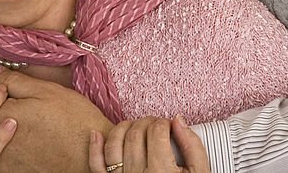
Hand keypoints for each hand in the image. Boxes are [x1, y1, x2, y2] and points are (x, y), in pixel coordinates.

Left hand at [0, 64, 113, 171]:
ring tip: (25, 122)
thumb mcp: (46, 91)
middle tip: (19, 103)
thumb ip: (13, 80)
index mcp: (0, 115)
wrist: (89, 159)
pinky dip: (4, 143)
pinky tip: (26, 139)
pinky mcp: (8, 172)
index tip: (7, 85)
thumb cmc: (73, 121)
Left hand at [89, 115, 209, 172]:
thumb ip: (192, 146)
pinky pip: (96, 165)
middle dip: (146, 122)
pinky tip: (97, 134)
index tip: (168, 125)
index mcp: (162, 172)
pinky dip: (95, 148)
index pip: (156, 132)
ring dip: (123, 128)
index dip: (163, 122)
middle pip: (135, 134)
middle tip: (156, 126)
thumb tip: (178, 120)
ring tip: (136, 129)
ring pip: (114, 143)